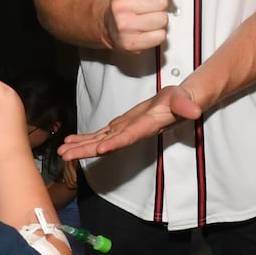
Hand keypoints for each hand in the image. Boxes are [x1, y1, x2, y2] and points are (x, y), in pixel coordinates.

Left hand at [59, 83, 201, 160]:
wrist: (180, 104)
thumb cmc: (182, 101)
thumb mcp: (184, 99)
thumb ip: (186, 106)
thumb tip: (194, 112)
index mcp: (146, 126)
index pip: (129, 137)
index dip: (115, 143)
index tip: (99, 150)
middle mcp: (132, 133)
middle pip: (107, 144)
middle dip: (86, 150)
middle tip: (65, 155)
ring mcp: (125, 131)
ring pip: (100, 141)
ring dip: (81, 146)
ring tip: (62, 151)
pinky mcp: (121, 126)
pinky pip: (100, 134)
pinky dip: (85, 138)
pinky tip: (70, 140)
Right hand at [104, 0, 176, 52]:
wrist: (108, 26)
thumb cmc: (126, 3)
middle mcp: (119, 6)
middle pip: (162, 1)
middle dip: (159, 4)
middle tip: (148, 6)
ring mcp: (124, 26)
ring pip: (163, 19)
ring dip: (159, 19)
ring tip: (147, 18)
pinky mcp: (131, 43)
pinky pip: (161, 36)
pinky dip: (157, 34)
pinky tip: (146, 29)